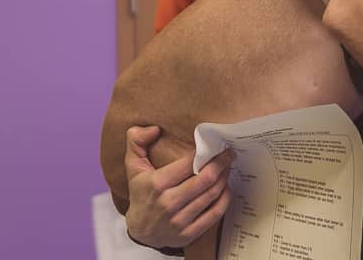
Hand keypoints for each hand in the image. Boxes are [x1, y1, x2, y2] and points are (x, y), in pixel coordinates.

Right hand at [124, 125, 233, 249]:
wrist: (140, 231)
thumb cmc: (141, 193)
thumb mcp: (133, 166)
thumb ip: (136, 141)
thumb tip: (154, 128)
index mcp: (157, 184)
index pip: (189, 164)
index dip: (206, 153)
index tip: (216, 144)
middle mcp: (169, 204)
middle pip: (205, 179)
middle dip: (221, 164)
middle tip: (229, 154)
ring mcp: (180, 221)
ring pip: (212, 195)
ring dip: (224, 178)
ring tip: (227, 168)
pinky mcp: (189, 234)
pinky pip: (215, 214)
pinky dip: (224, 198)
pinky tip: (225, 188)